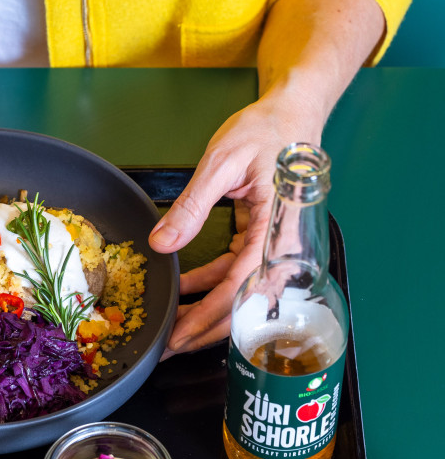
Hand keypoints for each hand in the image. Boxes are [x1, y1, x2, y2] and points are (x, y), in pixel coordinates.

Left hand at [147, 92, 322, 354]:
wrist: (294, 111)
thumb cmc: (267, 130)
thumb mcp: (222, 162)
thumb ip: (192, 206)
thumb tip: (163, 243)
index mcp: (278, 230)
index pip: (242, 287)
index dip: (210, 316)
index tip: (182, 335)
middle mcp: (282, 246)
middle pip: (245, 303)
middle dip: (206, 328)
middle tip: (170, 347)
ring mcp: (274, 245)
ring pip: (240, 292)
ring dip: (207, 310)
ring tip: (173, 326)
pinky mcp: (263, 240)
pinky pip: (237, 271)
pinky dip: (211, 283)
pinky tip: (184, 289)